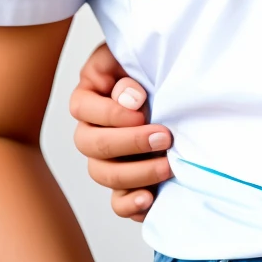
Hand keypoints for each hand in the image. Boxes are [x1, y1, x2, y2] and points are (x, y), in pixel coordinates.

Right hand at [69, 42, 168, 221]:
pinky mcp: (126, 181)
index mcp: (90, 95)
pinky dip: (130, 204)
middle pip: (91, 146)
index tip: (142, 110)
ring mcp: (106, 158)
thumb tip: (130, 99)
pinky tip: (149, 199)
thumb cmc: (153, 65)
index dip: (110, 114)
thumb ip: (127, 72)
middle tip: (164, 136)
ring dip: (136, 173)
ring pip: (103, 175)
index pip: (82, 109)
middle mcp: (92, 130)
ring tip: (168, 166)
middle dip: (129, 143)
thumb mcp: (136, 57)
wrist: (179, 83)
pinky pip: (117, 202)